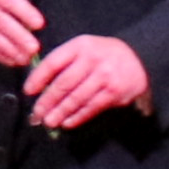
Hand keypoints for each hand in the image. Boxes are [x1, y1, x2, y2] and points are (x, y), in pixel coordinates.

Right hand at [0, 0, 42, 66]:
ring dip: (10, 50)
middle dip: (19, 37)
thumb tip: (32, 28)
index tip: (39, 24)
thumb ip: (14, 5)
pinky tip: (11, 60)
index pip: (9, 0)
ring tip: (25, 58)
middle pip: (0, 21)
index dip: (25, 12)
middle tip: (34, 48)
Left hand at [23, 35, 150, 132]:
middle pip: (63, 84)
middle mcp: (92, 59)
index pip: (53, 62)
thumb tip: (40, 86)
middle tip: (36, 114)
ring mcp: (104, 76)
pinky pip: (91, 108)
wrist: (140, 58)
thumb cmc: (103, 55)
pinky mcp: (114, 92)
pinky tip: (67, 122)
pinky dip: (77, 117)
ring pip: (76, 99)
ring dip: (59, 113)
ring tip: (49, 121)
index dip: (38, 78)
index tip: (28, 91)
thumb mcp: (84, 48)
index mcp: (80, 45)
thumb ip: (64, 62)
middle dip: (47, 101)